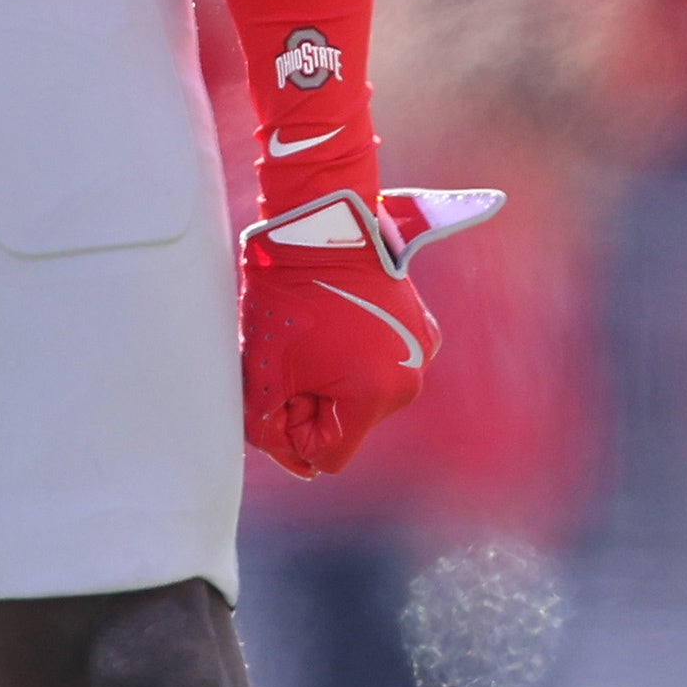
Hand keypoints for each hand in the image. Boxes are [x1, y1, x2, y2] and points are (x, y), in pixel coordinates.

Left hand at [240, 171, 501, 479]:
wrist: (321, 227)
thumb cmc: (288, 298)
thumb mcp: (262, 371)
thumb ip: (267, 428)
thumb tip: (291, 459)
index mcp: (376, 397)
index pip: (329, 455)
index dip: (294, 433)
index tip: (280, 392)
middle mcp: (410, 381)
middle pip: (348, 424)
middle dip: (315, 403)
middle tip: (293, 358)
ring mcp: (422, 353)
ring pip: (365, 394)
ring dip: (336, 379)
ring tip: (315, 336)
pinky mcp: (424, 329)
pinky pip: (383, 362)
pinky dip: (358, 355)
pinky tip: (338, 322)